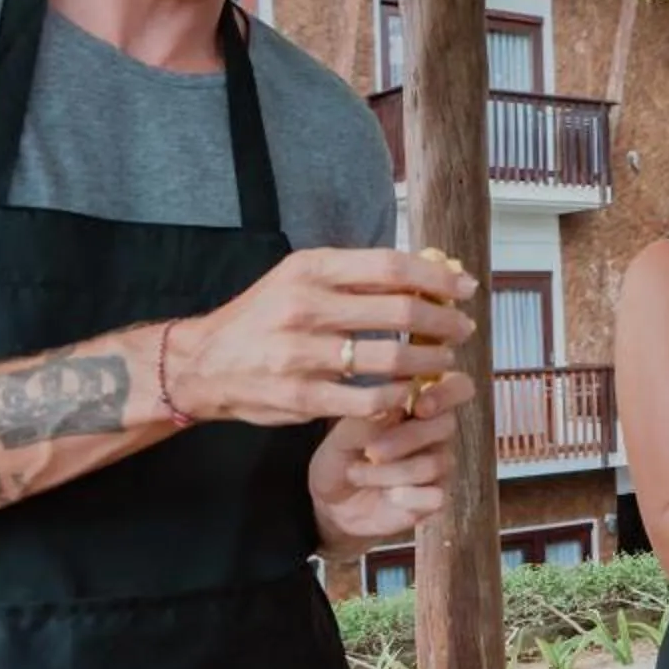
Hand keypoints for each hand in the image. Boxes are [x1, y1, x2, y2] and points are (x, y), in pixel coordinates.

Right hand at [174, 248, 476, 426]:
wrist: (203, 363)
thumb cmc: (264, 317)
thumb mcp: (299, 279)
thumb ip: (354, 275)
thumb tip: (425, 268)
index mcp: (310, 270)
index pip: (390, 267)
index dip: (437, 278)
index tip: (465, 288)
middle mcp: (304, 307)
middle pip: (398, 313)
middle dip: (443, 323)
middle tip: (462, 329)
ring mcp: (301, 355)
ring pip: (389, 361)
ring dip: (429, 363)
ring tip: (443, 361)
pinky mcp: (301, 396)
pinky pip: (367, 400)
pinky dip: (398, 397)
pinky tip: (410, 392)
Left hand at [307, 372, 475, 545]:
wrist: (332, 504)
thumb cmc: (342, 458)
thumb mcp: (342, 435)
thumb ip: (368, 418)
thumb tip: (393, 406)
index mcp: (418, 404)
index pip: (456, 386)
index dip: (446, 392)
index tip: (419, 406)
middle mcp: (436, 433)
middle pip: (448, 424)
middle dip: (408, 437)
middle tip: (372, 451)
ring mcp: (439, 466)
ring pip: (435, 463)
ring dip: (391, 471)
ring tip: (357, 474)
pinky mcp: (436, 498)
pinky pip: (436, 495)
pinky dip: (406, 497)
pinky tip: (387, 497)